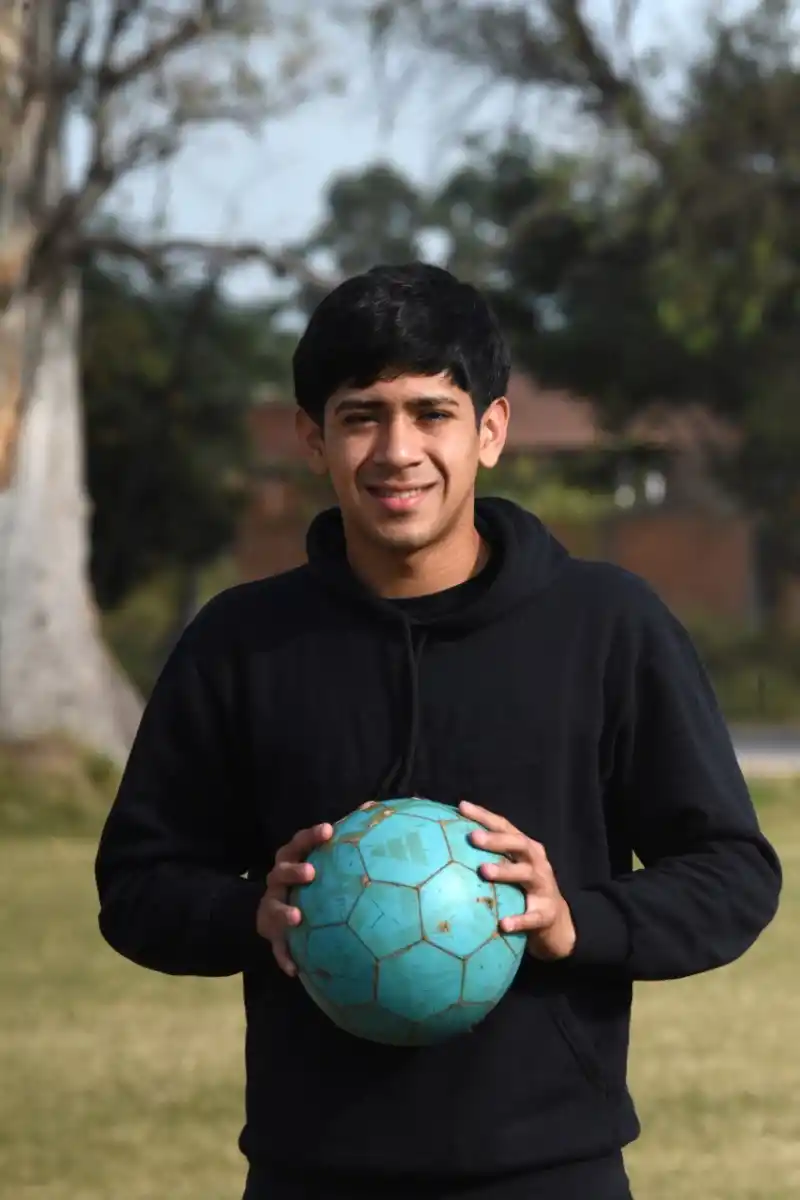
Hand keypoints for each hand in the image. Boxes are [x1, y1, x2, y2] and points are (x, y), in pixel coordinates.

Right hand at [256, 822, 332, 975]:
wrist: (275, 910)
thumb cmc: (311, 879)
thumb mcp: (322, 858)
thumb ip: (346, 838)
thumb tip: (375, 807)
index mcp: (293, 859)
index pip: (299, 842)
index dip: (312, 835)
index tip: (328, 830)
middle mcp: (278, 880)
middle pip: (280, 871)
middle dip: (293, 870)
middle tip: (310, 872)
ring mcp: (271, 906)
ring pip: (272, 908)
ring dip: (283, 912)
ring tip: (297, 917)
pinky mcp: (271, 933)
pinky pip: (276, 947)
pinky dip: (283, 956)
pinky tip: (294, 969)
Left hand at [459, 801, 575, 961]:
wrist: (554, 922)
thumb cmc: (522, 889)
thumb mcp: (509, 869)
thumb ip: (485, 857)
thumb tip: (443, 846)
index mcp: (525, 848)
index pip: (504, 826)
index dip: (484, 815)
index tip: (462, 807)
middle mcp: (536, 862)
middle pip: (518, 844)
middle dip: (496, 839)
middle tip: (473, 837)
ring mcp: (544, 887)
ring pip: (526, 874)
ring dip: (505, 871)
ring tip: (484, 871)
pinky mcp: (546, 913)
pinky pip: (532, 917)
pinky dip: (519, 920)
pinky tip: (503, 924)